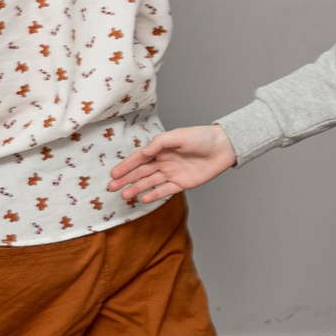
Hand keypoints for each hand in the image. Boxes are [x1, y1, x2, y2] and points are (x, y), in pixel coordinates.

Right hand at [108, 124, 238, 204]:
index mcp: (161, 149)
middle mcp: (164, 161)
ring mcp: (173, 173)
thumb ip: (159, 143)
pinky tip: (144, 199)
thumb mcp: (178, 136)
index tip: (113, 174)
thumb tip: (143, 153)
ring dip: (137, 189)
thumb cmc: (202, 137)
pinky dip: (155, 195)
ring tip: (124, 196)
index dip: (126, 166)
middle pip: (141, 172)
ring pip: (150, 182)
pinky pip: (165, 190)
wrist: (224, 147)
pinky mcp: (182, 183)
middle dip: (126, 180)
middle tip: (112, 188)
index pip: (139, 159)